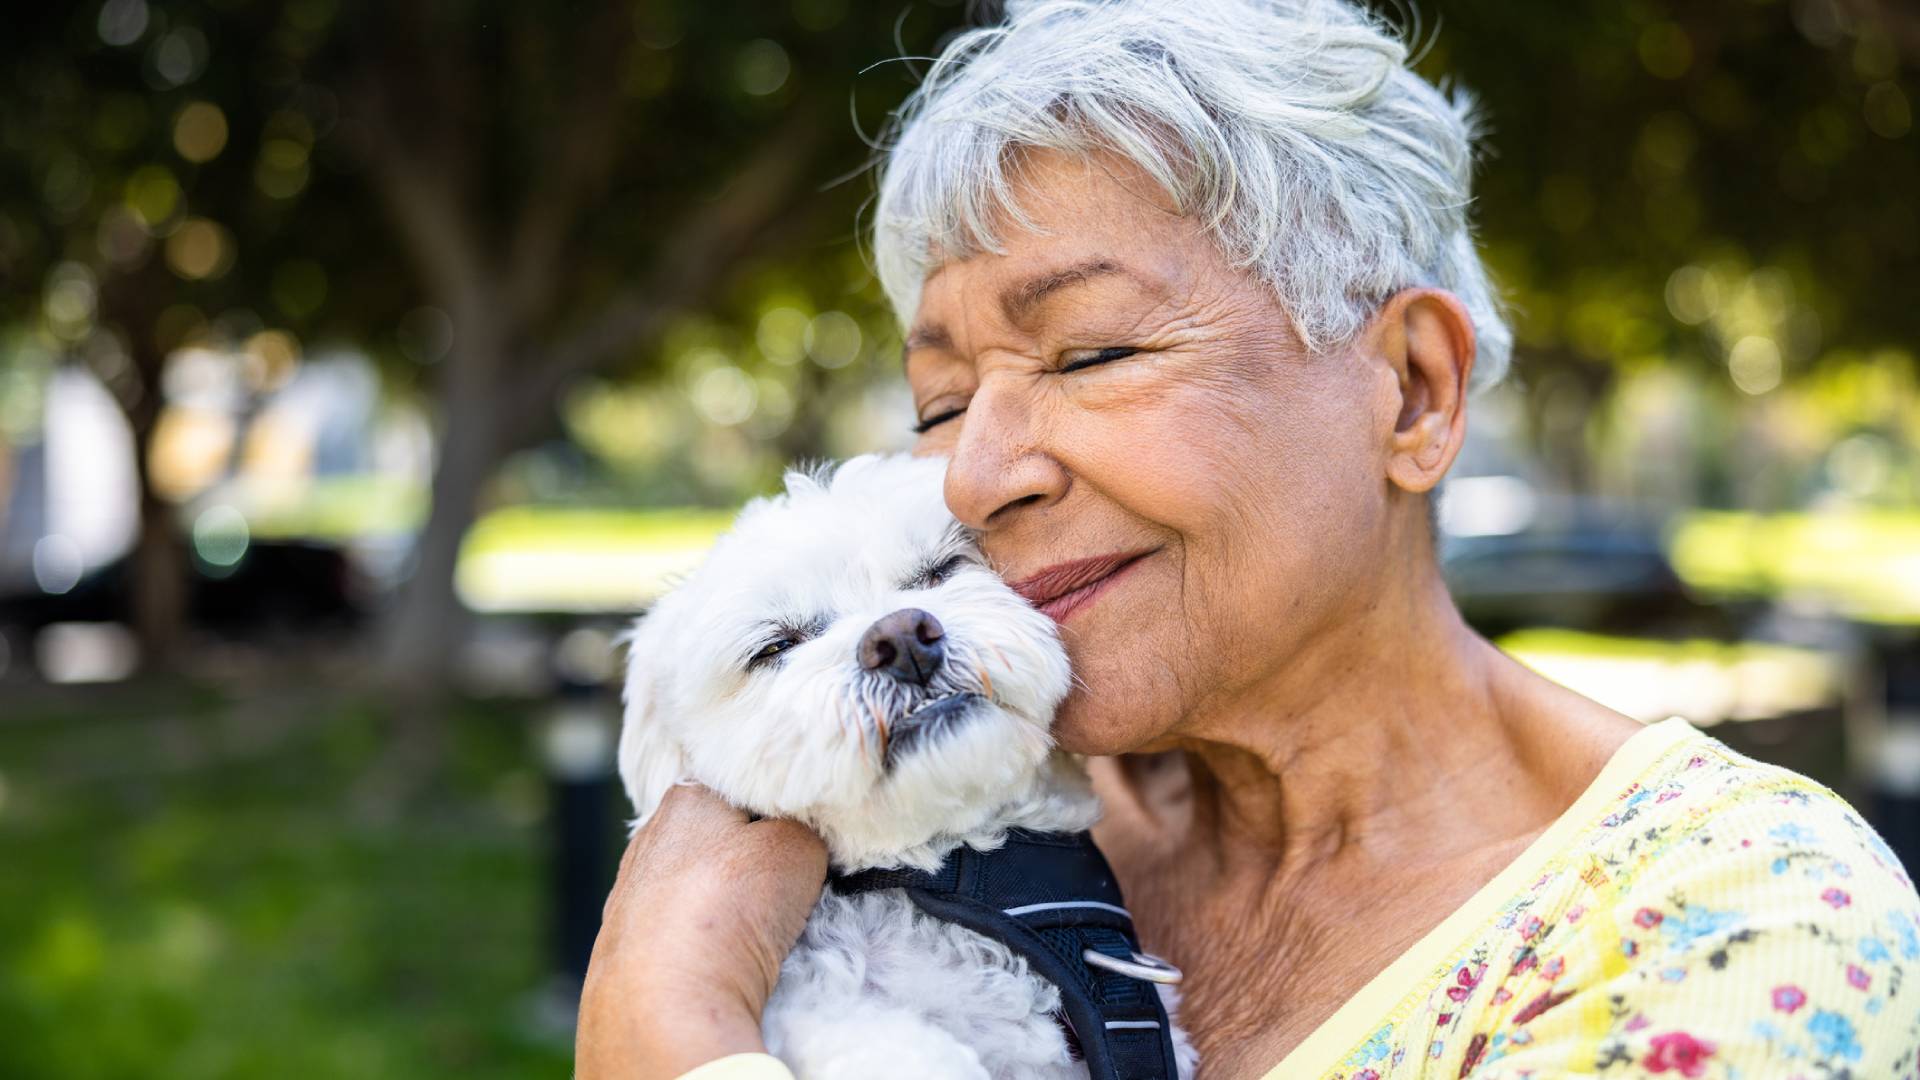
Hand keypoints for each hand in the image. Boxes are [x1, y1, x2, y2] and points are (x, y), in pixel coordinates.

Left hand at [576, 784, 827, 1077]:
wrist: (663, 1004)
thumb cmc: (728, 909)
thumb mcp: (797, 847)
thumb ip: (802, 830)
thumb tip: (798, 841)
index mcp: (686, 798)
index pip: (744, 788)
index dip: (780, 811)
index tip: (805, 838)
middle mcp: (649, 840)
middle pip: (720, 839)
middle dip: (751, 858)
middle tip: (787, 886)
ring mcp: (630, 896)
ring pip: (698, 887)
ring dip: (725, 903)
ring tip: (755, 931)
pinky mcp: (625, 948)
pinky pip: (680, 931)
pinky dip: (702, 941)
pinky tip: (719, 959)